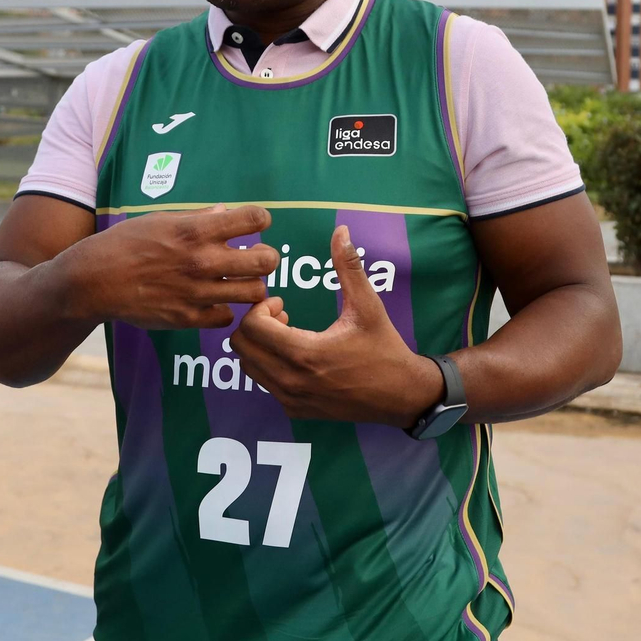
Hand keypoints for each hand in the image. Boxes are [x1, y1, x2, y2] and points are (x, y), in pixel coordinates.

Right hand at [63, 205, 277, 329]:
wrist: (95, 280)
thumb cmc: (125, 244)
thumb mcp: (160, 220)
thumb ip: (198, 218)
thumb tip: (224, 211)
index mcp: (196, 231)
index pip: (254, 219)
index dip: (260, 220)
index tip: (254, 224)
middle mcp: (203, 261)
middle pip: (266, 261)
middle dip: (267, 257)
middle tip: (256, 258)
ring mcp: (198, 292)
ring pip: (254, 293)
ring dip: (251, 286)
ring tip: (239, 281)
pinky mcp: (189, 317)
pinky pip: (227, 316)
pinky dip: (225, 309)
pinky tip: (215, 300)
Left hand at [230, 226, 444, 426]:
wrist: (400, 395)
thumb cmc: (384, 347)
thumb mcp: (368, 305)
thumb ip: (349, 267)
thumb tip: (340, 231)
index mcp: (304, 353)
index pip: (251, 327)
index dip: (259, 308)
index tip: (280, 302)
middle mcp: (291, 380)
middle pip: (240, 346)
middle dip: (254, 324)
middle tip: (280, 315)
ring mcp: (291, 399)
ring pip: (247, 366)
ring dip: (258, 345)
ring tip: (286, 334)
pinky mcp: (295, 410)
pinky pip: (263, 383)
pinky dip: (267, 365)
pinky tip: (294, 355)